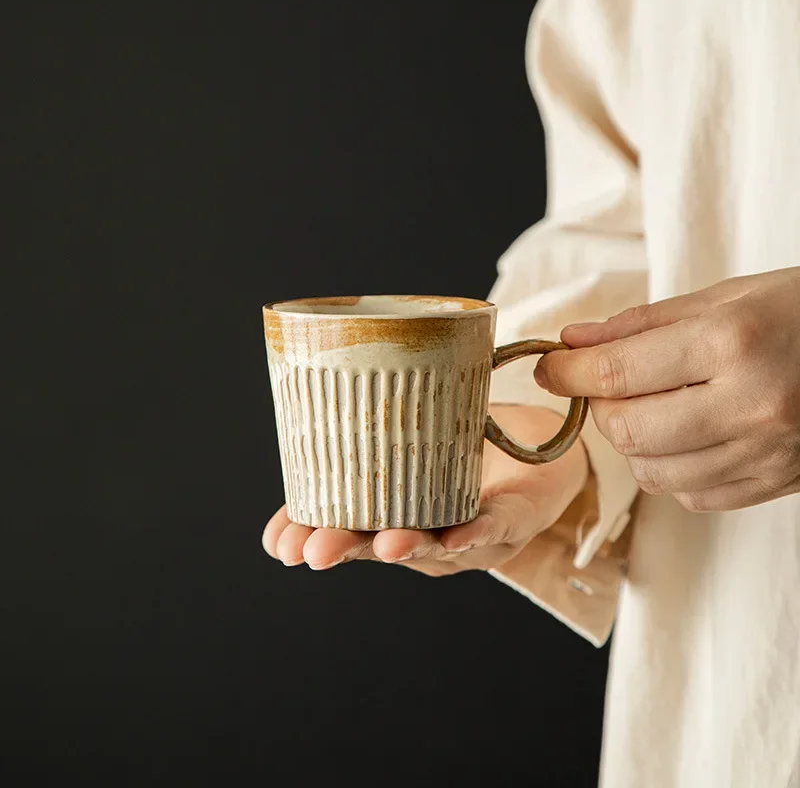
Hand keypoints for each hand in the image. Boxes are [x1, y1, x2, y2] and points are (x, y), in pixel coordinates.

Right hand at [262, 405, 587, 573]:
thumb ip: (375, 418)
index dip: (310, 535)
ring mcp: (469, 535)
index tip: (277, 542)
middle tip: (310, 550)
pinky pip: (494, 530)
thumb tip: (319, 384)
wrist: (543, 451)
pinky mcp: (514, 520)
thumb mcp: (411, 428)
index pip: (345, 526)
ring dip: (408, 546)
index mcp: (394, 510)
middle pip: (379, 546)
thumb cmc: (468, 442)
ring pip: (434, 548)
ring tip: (381, 544)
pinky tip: (456, 536)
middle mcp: (426, 532)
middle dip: (345, 548)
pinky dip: (475, 534)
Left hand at [535, 267, 799, 511]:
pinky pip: (691, 493)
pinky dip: (670, 467)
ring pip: (652, 471)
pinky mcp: (774, 483)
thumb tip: (573, 343)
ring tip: (652, 404)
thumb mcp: (722, 297)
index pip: (615, 373)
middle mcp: (750, 405)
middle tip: (604, 383)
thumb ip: (639, 325)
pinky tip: (687, 433)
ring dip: (632, 440)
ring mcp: (766, 452)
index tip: (549, 367)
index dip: (566, 372)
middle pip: (626, 430)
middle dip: (598, 407)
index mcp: (732, 343)